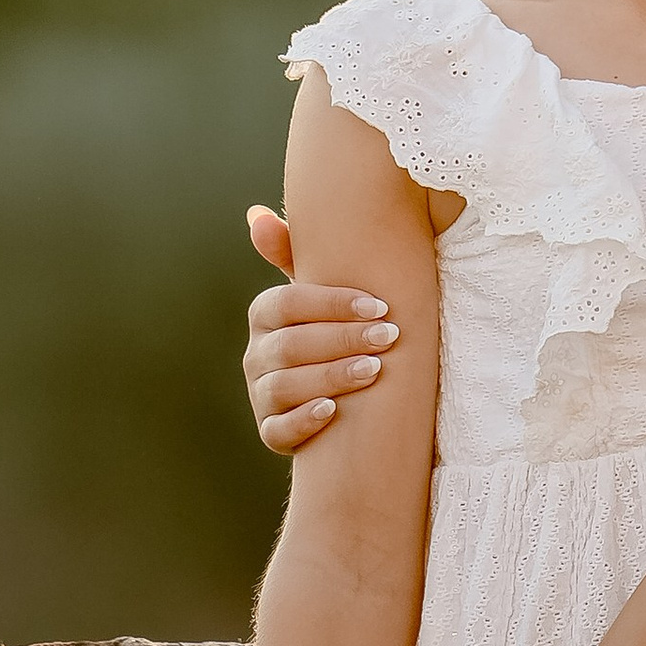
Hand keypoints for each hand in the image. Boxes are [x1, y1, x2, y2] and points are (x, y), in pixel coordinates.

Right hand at [243, 205, 395, 453]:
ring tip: (374, 370)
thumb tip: (256, 214)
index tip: (379, 305)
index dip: (332, 303)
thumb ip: (296, 252)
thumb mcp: (322, 290)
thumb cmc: (336, 325)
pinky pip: (277, 431)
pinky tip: (333, 411)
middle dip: (343, 339)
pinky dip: (303, 421)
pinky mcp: (270, 431)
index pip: (287, 303)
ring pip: (285, 386)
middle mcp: (256, 354)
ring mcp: (261, 394)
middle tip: (389, 336)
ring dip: (331, 376)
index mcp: (265, 315)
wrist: (344, 391)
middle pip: (291, 345)